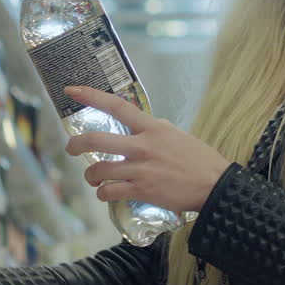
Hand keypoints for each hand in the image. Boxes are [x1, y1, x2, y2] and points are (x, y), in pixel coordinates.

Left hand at [64, 86, 230, 213]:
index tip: (72, 91)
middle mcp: (142, 146)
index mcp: (152, 128)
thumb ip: (154, 130)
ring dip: (90, 175)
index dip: (91, 96)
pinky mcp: (141, 191)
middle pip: (97, 140)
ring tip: (93, 177)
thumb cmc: (199, 160)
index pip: (117, 106)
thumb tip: (138, 128)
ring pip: (99, 170)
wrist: (214, 185)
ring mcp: (140, 169)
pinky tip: (108, 192)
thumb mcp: (177, 134)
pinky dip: (103, 193)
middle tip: (71, 148)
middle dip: (76, 144)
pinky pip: (109, 192)